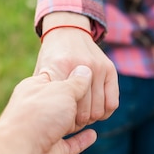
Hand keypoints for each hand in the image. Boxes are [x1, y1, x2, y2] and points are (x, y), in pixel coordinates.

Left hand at [0, 65, 96, 153]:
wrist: (19, 152)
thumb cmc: (39, 114)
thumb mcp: (62, 90)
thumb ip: (76, 82)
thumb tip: (85, 71)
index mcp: (36, 88)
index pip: (57, 78)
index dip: (73, 77)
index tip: (89, 76)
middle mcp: (38, 108)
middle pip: (61, 102)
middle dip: (78, 101)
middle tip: (95, 97)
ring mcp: (43, 130)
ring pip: (65, 124)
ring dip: (80, 121)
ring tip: (96, 115)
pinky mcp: (51, 150)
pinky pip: (69, 144)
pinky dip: (81, 140)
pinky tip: (93, 134)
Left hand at [34, 13, 118, 129]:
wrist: (67, 31)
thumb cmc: (50, 58)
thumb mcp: (41, 73)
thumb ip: (45, 93)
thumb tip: (46, 119)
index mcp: (59, 68)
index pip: (66, 107)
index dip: (62, 121)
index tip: (58, 121)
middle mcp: (81, 66)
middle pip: (84, 113)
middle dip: (76, 122)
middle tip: (70, 121)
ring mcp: (98, 67)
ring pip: (99, 111)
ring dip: (90, 118)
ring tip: (80, 115)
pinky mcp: (110, 70)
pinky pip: (112, 103)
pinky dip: (104, 112)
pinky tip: (95, 110)